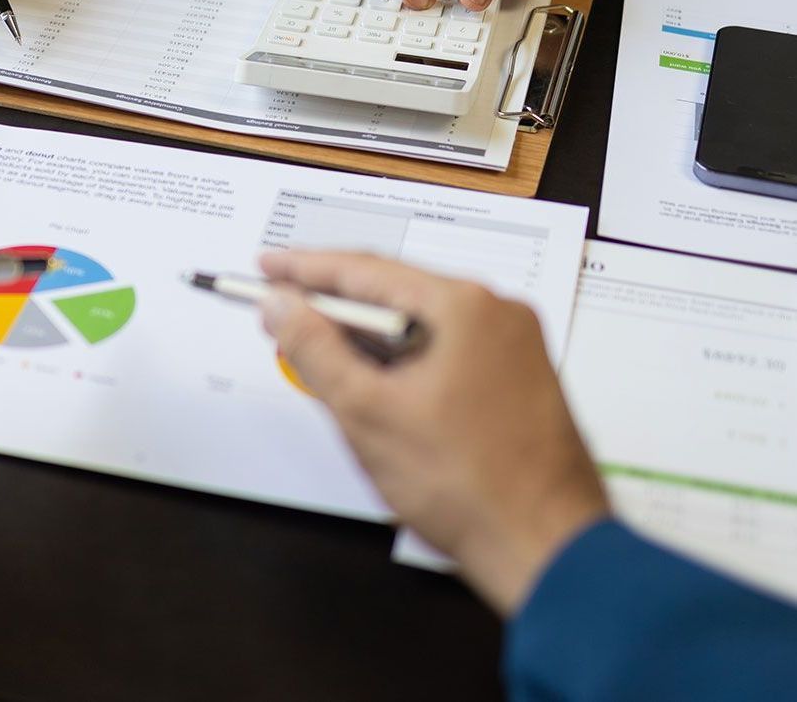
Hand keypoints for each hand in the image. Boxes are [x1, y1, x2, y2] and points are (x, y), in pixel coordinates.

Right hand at [259, 251, 607, 614]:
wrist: (547, 550)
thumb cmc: (467, 487)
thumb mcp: (367, 413)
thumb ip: (314, 349)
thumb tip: (280, 304)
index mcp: (466, 306)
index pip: (366, 269)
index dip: (306, 268)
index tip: (267, 267)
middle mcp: (498, 311)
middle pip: (396, 292)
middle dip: (334, 305)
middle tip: (282, 311)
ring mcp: (514, 344)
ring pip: (420, 323)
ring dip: (368, 337)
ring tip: (319, 351)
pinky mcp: (517, 376)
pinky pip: (447, 348)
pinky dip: (404, 358)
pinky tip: (373, 380)